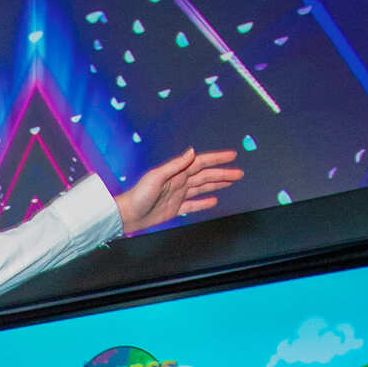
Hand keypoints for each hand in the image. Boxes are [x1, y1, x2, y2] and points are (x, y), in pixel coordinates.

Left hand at [114, 149, 242, 234]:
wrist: (128, 215)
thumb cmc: (139, 194)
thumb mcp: (157, 176)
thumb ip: (176, 165)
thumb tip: (192, 151)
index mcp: (177, 173)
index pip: (201, 163)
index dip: (217, 159)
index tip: (232, 155)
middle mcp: (180, 182)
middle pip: (206, 176)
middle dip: (223, 173)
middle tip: (239, 173)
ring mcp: (178, 195)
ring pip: (203, 188)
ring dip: (217, 184)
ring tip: (231, 182)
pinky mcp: (175, 208)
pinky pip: (194, 204)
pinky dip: (204, 202)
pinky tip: (214, 200)